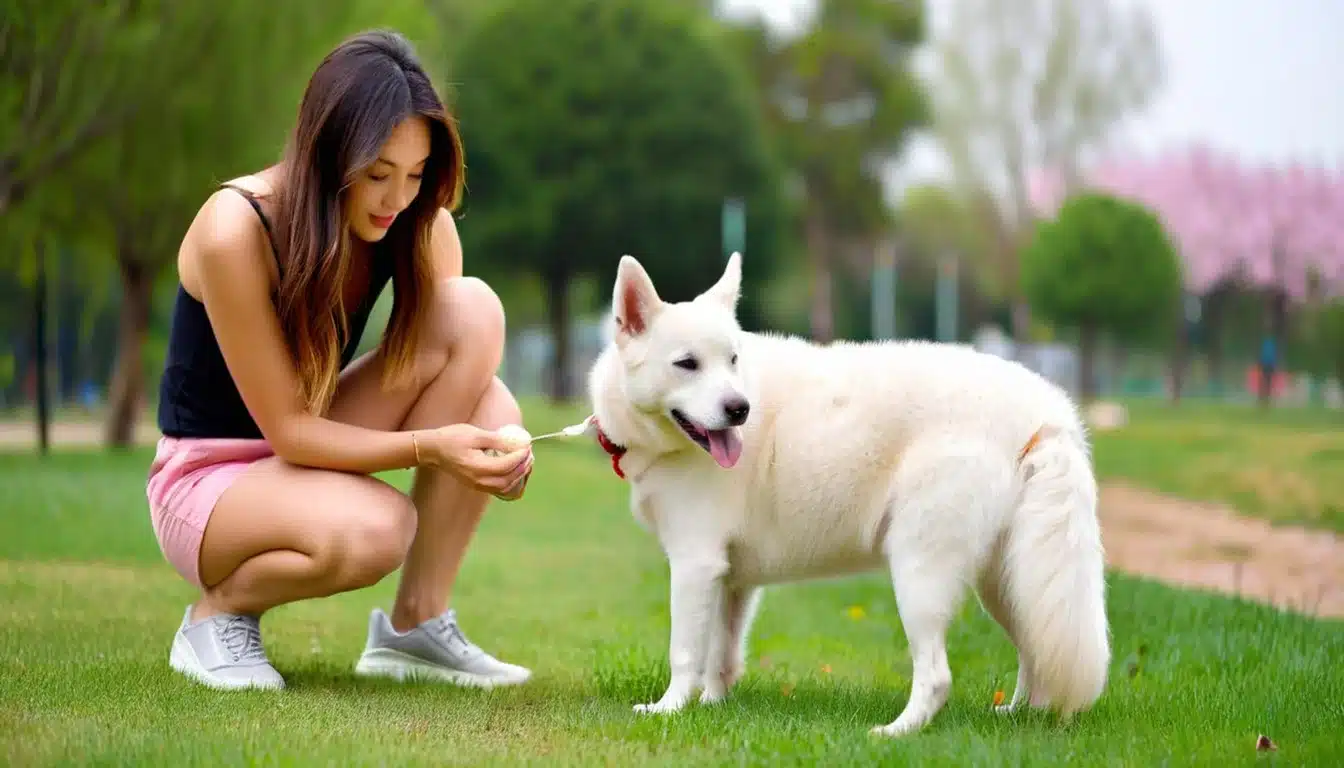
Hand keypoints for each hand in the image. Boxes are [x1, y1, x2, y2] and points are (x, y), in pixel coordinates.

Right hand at [415, 424, 532, 498]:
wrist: (433, 450)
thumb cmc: (453, 438)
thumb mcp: (476, 434)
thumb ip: (497, 440)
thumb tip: (518, 443)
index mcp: (477, 467)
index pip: (505, 466)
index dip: (519, 457)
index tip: (527, 446)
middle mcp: (478, 480)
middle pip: (508, 480)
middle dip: (522, 468)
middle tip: (530, 455)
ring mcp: (477, 485)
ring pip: (504, 487)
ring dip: (518, 476)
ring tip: (526, 463)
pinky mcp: (476, 485)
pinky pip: (498, 489)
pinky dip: (510, 482)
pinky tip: (515, 471)